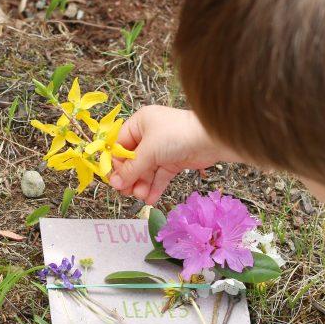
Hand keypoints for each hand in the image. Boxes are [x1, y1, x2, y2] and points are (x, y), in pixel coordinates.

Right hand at [109, 106, 235, 204]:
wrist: (211, 139)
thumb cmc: (176, 136)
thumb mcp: (148, 151)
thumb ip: (130, 169)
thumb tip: (113, 184)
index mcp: (139, 124)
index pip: (120, 145)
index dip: (116, 164)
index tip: (115, 180)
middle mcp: (149, 135)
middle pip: (133, 160)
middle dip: (130, 177)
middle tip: (127, 192)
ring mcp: (162, 149)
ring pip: (146, 171)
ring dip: (142, 185)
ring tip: (141, 196)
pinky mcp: (173, 161)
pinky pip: (159, 176)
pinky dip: (154, 187)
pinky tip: (150, 199)